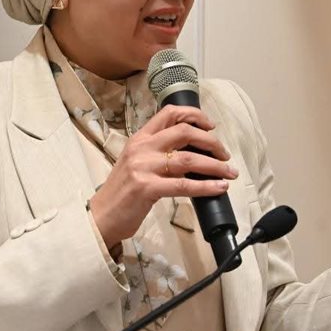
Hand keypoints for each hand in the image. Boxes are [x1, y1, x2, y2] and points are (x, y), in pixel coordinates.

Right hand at [89, 105, 238, 248]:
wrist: (101, 216)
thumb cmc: (122, 192)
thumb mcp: (137, 164)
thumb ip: (159, 154)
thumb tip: (194, 154)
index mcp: (139, 138)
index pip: (170, 114)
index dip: (195, 115)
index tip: (211, 126)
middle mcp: (142, 148)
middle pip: (185, 132)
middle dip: (212, 142)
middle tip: (224, 154)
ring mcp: (144, 167)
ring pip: (189, 158)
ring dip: (215, 165)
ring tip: (229, 172)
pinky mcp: (147, 188)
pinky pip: (184, 184)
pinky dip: (206, 186)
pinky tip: (219, 188)